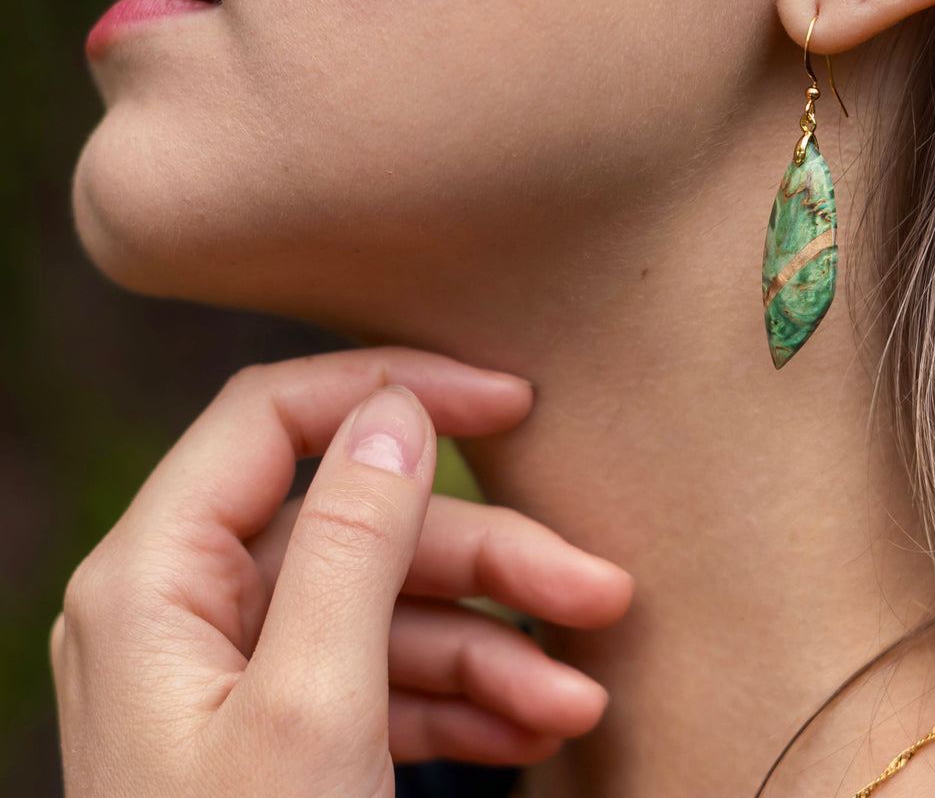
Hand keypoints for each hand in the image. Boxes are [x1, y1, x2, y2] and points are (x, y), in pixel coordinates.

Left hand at [51, 348, 633, 797]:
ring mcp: (239, 670)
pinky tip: (535, 727)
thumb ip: (351, 542)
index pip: (275, 417)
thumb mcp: (312, 711)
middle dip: (484, 559)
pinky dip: (461, 697)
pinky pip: (383, 678)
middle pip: (358, 525)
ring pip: (387, 607)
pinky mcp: (283, 726)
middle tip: (598, 587)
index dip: (394, 390)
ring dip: (493, 643)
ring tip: (582, 694)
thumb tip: (396, 406)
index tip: (507, 401)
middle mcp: (190, 605)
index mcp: (154, 576)